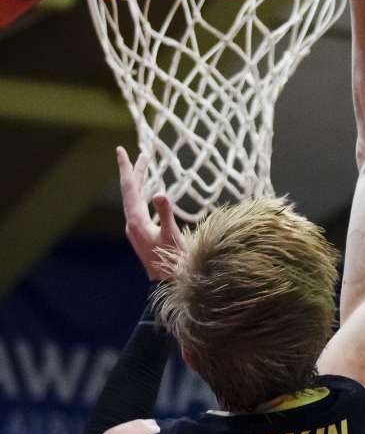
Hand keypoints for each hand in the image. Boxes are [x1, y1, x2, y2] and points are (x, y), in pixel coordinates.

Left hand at [116, 147, 183, 281]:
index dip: (126, 168)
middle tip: (143, 154)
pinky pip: (141, 208)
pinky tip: (152, 196)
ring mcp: (136, 229)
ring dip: (141, 183)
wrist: (169, 283)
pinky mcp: (143, 234)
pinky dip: (145, 196)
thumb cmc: (173, 260)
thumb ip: (166, 213)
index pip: (129, 188)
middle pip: (131, 191)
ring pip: (136, 200)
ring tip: (147, 169)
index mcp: (136, 220)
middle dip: (136, 172)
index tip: (121, 150)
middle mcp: (132, 223)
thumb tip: (160, 193)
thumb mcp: (172, 235)